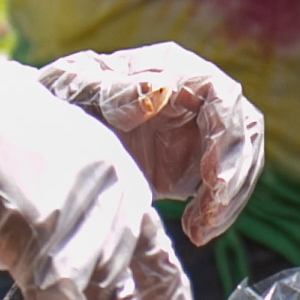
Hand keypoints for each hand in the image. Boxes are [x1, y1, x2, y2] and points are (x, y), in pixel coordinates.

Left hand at [37, 43, 265, 245]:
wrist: (56, 133)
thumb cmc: (66, 100)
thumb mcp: (80, 92)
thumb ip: (117, 91)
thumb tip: (163, 89)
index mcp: (173, 69)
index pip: (223, 96)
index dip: (226, 136)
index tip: (214, 178)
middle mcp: (196, 94)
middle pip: (243, 130)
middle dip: (236, 175)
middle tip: (212, 213)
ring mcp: (200, 129)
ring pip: (240, 160)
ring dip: (229, 198)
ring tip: (201, 231)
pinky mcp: (196, 161)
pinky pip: (224, 185)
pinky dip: (216, 210)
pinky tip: (195, 231)